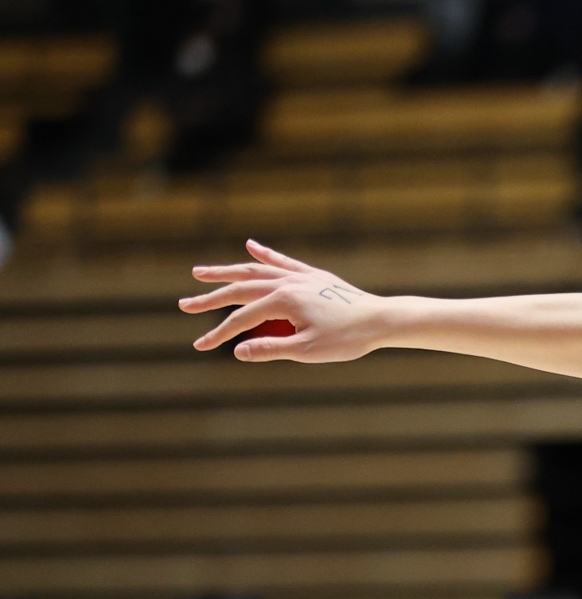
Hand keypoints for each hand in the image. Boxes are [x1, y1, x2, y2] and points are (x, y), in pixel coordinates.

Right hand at [181, 240, 386, 362]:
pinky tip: (250, 246)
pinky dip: (266, 255)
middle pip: (240, 290)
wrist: (381, 320)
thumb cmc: (347, 339)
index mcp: (282, 302)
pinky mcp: (314, 276)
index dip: (219, 333)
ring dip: (227, 271)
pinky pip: (284, 262)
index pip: (241, 319)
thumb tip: (237, 352)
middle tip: (183, 305)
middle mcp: (287, 283)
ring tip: (200, 273)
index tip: (201, 346)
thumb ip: (271, 349)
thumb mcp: (308, 351)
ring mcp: (300, 276)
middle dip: (210, 299)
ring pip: (255, 271)